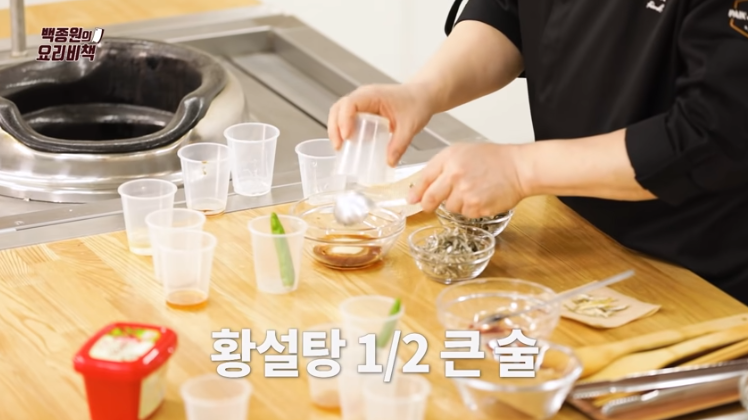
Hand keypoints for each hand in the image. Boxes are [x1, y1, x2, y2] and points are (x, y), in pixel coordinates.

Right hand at [327, 83, 435, 165]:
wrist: (422, 97)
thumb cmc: (416, 103)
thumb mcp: (410, 126)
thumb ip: (399, 144)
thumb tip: (389, 162)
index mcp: (373, 95)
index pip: (350, 103)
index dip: (344, 119)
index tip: (347, 136)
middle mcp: (363, 97)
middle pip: (339, 108)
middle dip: (335, 128)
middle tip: (338, 146)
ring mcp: (362, 104)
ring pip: (340, 113)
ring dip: (337, 130)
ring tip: (340, 148)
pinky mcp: (363, 112)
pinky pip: (348, 119)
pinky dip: (344, 131)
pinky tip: (350, 145)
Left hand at [407, 143, 529, 216]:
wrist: (519, 168)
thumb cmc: (494, 159)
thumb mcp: (463, 153)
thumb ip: (442, 167)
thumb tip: (421, 188)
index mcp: (449, 158)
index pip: (424, 178)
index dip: (416, 191)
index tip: (411, 199)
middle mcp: (454, 174)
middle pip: (430, 198)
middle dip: (428, 204)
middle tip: (429, 206)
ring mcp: (465, 192)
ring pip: (449, 207)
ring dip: (457, 204)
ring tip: (472, 191)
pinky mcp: (476, 206)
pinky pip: (464, 214)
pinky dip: (471, 209)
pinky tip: (481, 198)